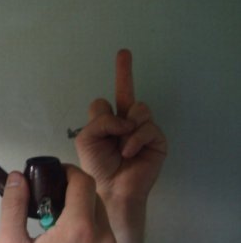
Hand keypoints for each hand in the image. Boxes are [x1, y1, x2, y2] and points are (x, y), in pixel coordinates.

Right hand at [0, 167, 119, 242]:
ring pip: (101, 215)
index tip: (54, 173)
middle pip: (94, 196)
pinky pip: (105, 235)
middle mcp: (102, 238)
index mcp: (78, 229)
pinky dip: (89, 230)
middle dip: (73, 191)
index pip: (83, 182)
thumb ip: (13, 206)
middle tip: (50, 200)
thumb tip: (16, 178)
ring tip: (57, 225)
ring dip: (82, 211)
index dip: (68, 171)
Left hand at [75, 49, 166, 242]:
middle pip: (126, 92)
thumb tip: (124, 119)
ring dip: (126, 128)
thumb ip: (99, 122)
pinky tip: (129, 151)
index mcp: (106, 123)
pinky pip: (146, 127)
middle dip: (124, 71)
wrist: (112, 189)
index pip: (105, 102)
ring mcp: (141, 129)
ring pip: (138, 109)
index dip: (106, 91)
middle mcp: (124, 122)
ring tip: (121, 146)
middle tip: (124, 53)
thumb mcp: (87, 140)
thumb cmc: (97, 166)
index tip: (121, 56)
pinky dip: (135, 139)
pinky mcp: (156, 140)